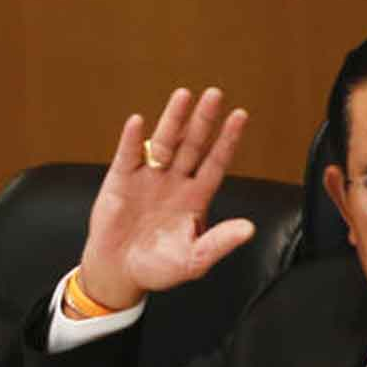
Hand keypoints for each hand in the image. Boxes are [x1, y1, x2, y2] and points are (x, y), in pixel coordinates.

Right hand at [76, 89, 254, 309]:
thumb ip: (219, 243)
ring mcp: (148, 177)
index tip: (240, 115)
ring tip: (183, 96)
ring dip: (173, 120)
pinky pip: (128, 155)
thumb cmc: (158, 268)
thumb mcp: (194, 260)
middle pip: (192, 144)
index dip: (227, 139)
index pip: (216, 161)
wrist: (118, 272)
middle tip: (215, 94)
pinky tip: (138, 123)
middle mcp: (174, 181)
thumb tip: (249, 229)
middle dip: (203, 120)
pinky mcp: (121, 180)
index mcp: (195, 196)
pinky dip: (132, 139)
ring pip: (163, 142)